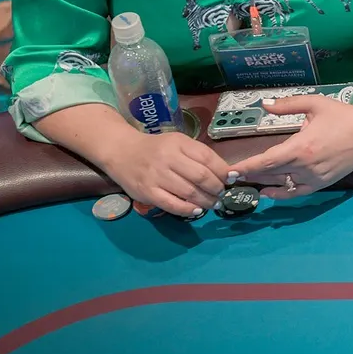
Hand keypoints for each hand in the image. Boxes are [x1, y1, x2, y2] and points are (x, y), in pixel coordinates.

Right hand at [101, 129, 229, 215]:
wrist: (121, 152)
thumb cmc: (156, 148)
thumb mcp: (178, 143)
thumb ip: (198, 155)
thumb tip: (225, 173)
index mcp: (179, 143)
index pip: (207, 158)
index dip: (223, 171)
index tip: (231, 179)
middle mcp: (168, 158)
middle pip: (201, 177)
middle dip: (217, 188)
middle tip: (222, 194)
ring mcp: (156, 176)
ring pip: (189, 192)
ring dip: (206, 201)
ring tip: (213, 204)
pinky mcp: (147, 192)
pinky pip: (172, 204)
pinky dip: (187, 210)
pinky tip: (197, 210)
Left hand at [233, 95, 352, 197]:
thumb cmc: (342, 115)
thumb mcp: (314, 104)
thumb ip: (287, 105)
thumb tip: (264, 104)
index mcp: (301, 147)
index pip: (266, 161)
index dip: (247, 167)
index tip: (231, 172)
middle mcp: (306, 166)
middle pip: (270, 174)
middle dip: (251, 174)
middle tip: (233, 176)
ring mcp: (315, 177)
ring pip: (282, 184)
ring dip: (263, 182)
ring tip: (248, 180)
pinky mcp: (323, 183)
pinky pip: (297, 192)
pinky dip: (281, 194)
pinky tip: (268, 192)